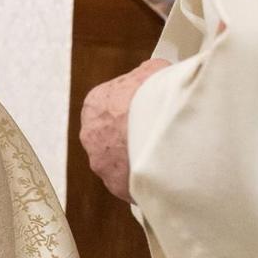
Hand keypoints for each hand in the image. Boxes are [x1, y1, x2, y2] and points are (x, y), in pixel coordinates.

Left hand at [79, 58, 172, 203]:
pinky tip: (165, 174)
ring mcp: (101, 163)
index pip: (111, 110)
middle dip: (133, 140)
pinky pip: (133, 185)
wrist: (162, 125)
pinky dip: (147, 181)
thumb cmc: (154, 95)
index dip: (133, 112)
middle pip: (113, 138)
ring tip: (165, 158)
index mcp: (95, 105)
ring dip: (140, 162)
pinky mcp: (117, 186)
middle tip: (158, 138)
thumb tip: (156, 76)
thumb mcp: (154, 72)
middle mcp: (91, 135)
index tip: (149, 115)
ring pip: (121, 164)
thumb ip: (148, 76)